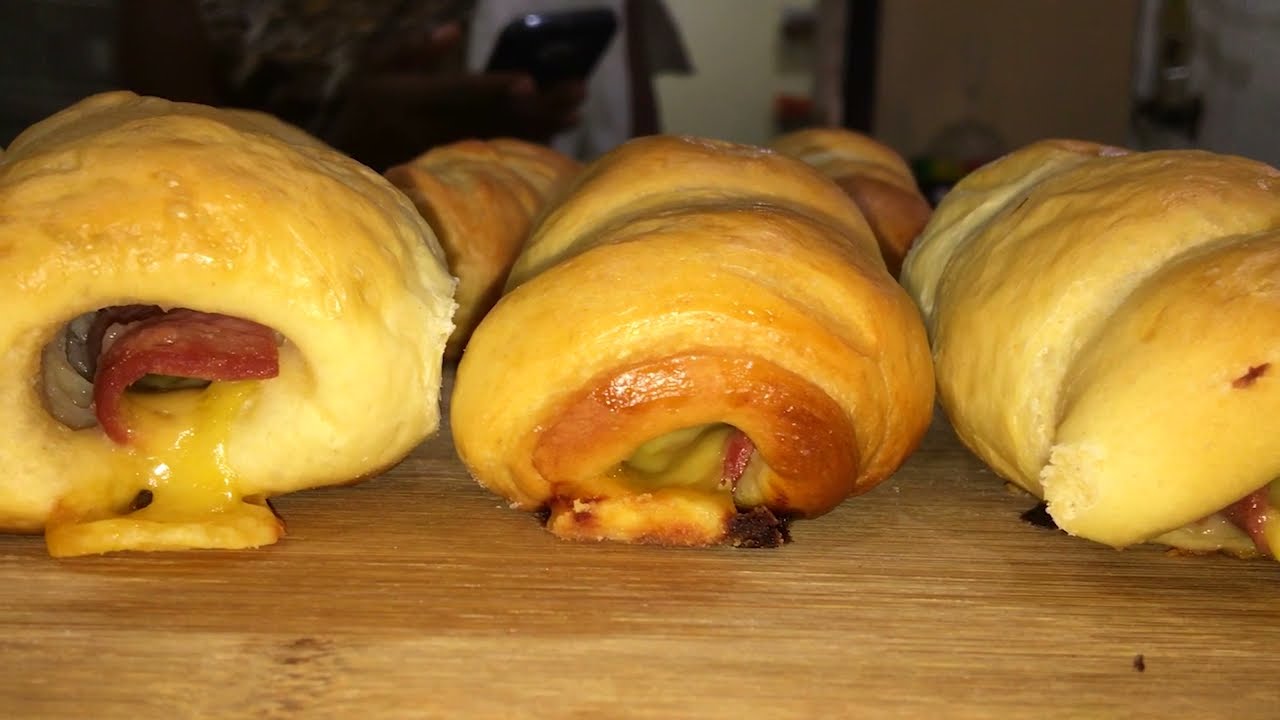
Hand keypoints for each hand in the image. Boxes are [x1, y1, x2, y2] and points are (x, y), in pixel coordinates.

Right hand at [329, 23, 587, 169]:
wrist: (352, 163)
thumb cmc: (365, 109)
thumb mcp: (374, 70)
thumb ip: (414, 49)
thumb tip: (454, 30)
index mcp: (413, 98)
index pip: (462, 92)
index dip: (495, 88)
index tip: (529, 82)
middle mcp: (434, 128)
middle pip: (494, 117)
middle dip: (538, 106)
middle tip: (577, 92)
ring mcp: (448, 152)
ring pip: (502, 138)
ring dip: (541, 126)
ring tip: (576, 113)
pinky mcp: (456, 166)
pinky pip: (498, 154)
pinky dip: (527, 143)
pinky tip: (555, 134)